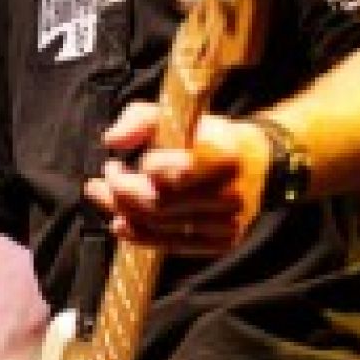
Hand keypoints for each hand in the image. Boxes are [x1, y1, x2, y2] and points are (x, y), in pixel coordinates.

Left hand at [83, 101, 270, 253]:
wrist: (259, 161)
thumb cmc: (208, 135)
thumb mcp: (177, 115)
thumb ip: (140, 119)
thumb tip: (111, 140)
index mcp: (223, 156)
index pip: (168, 172)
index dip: (137, 170)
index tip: (114, 162)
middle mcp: (230, 194)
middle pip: (159, 205)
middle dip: (120, 194)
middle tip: (100, 182)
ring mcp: (228, 223)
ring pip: (161, 228)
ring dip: (123, 214)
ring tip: (104, 199)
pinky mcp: (223, 242)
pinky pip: (173, 245)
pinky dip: (141, 236)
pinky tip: (121, 223)